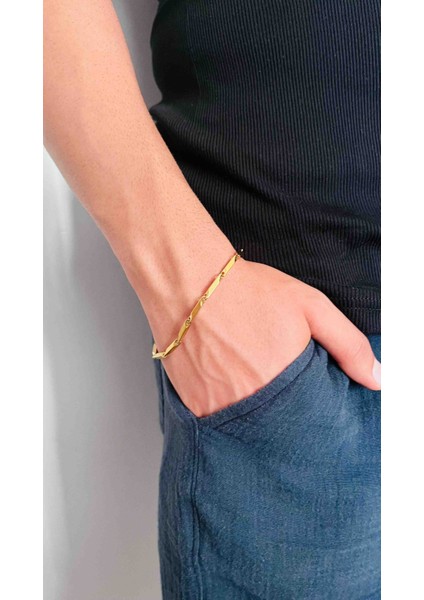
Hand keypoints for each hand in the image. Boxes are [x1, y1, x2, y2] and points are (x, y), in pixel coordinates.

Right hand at [157, 258, 380, 417]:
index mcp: (287, 383)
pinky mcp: (194, 406)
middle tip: (268, 379)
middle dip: (281, 411)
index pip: (311, 421)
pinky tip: (223, 379)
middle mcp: (254, 403)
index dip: (309, 408)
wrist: (189, 282)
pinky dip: (224, 406)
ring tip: (244, 377)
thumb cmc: (248, 291)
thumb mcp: (311, 307)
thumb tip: (377, 379)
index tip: (302, 394)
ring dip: (252, 411)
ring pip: (247, 426)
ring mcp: (221, 408)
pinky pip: (217, 419)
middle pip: (278, 426)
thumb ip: (348, 345)